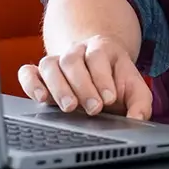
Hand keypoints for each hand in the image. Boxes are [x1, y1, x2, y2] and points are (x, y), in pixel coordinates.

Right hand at [17, 35, 152, 119]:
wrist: (99, 68)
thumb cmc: (116, 81)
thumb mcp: (134, 88)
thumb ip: (141, 103)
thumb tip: (138, 119)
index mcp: (101, 49)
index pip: (98, 57)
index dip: (102, 77)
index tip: (109, 98)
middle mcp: (76, 51)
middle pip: (72, 61)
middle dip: (83, 86)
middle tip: (94, 109)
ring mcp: (56, 61)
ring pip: (50, 65)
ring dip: (58, 87)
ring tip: (69, 107)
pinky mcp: (40, 74)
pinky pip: (28, 72)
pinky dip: (31, 84)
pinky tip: (40, 97)